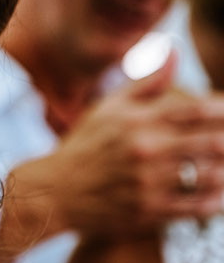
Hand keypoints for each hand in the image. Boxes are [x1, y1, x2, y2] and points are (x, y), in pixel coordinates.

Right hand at [0, 56, 223, 261]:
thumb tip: (175, 52)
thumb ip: (146, 82)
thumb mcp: (108, 108)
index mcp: (137, 120)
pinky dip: (217, 201)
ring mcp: (149, 182)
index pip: (197, 110)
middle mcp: (145, 149)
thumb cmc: (84, 145)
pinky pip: (198, 207)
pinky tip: (221, 194)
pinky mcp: (150, 210)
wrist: (56, 191)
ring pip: (211, 176)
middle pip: (212, 143)